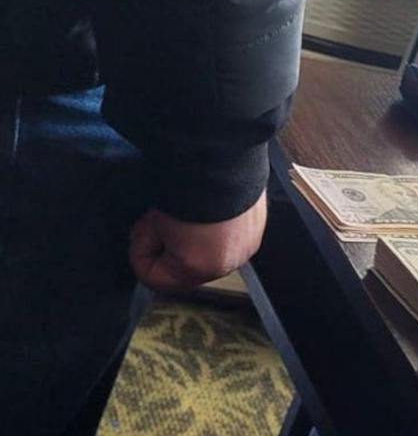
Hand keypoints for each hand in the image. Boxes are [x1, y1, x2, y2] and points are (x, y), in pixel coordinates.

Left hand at [129, 191, 267, 291]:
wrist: (221, 157)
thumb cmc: (187, 187)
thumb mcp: (154, 219)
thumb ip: (150, 239)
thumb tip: (152, 241)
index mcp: (198, 267)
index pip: (156, 278)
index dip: (142, 253)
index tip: (142, 231)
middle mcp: (228, 264)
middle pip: (187, 267)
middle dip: (171, 246)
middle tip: (163, 217)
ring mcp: (247, 246)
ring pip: (210, 251)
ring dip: (196, 237)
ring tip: (190, 209)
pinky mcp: (258, 227)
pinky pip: (231, 234)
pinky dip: (219, 224)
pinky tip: (212, 204)